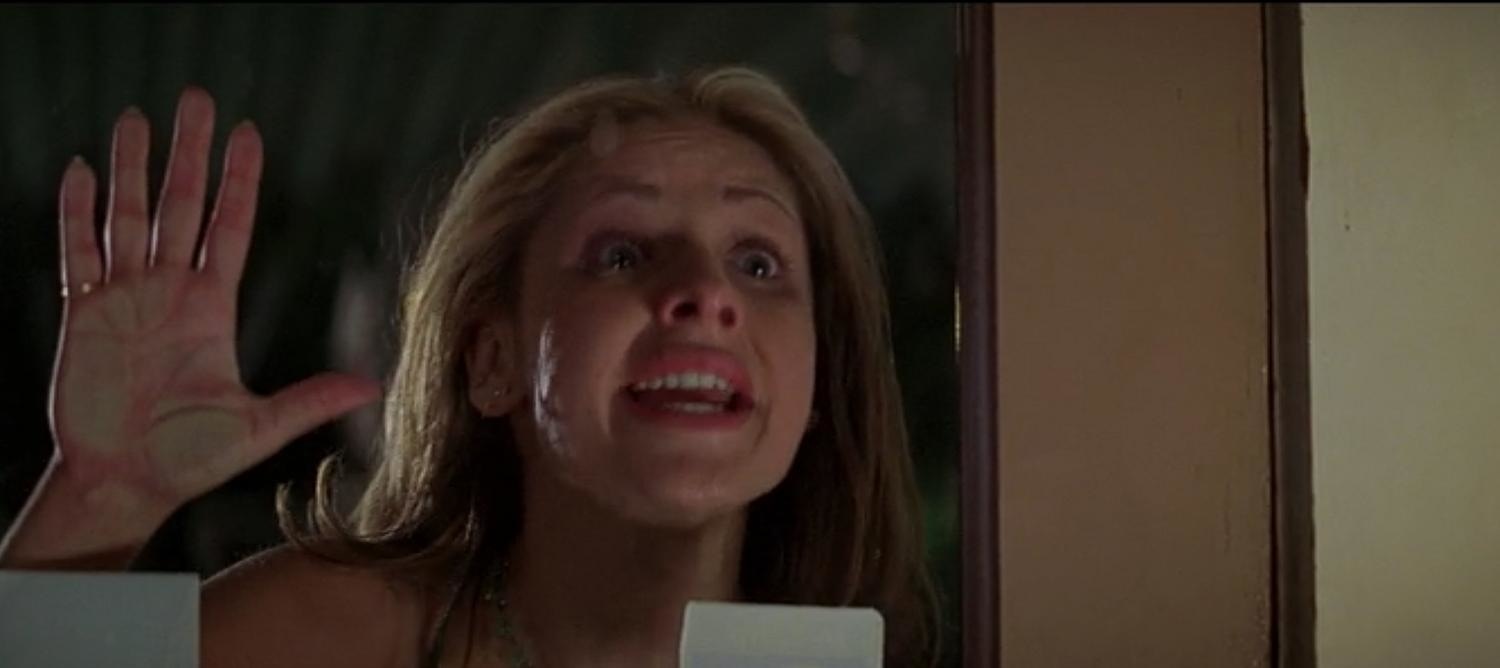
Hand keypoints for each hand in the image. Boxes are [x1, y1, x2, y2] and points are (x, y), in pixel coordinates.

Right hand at [49, 88, 380, 519]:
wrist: (125, 485)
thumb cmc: (190, 460)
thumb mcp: (258, 426)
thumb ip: (309, 400)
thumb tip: (373, 387)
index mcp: (210, 308)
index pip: (230, 227)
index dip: (239, 181)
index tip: (249, 135)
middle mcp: (168, 292)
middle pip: (179, 205)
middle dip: (188, 153)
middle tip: (196, 99)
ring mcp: (123, 299)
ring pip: (126, 217)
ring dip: (130, 168)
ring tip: (135, 117)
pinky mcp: (81, 315)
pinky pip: (77, 253)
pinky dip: (77, 214)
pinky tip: (83, 171)